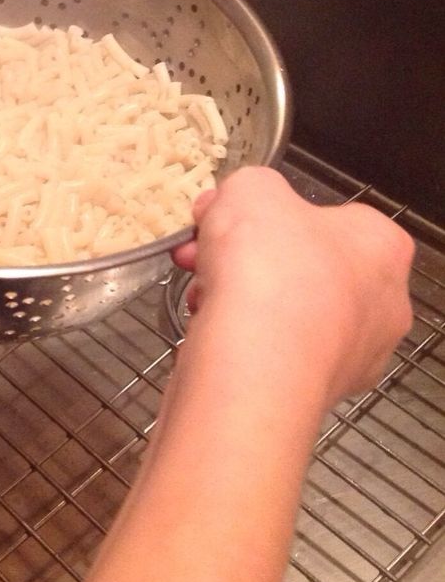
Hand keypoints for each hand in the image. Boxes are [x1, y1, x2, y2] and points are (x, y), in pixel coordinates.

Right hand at [171, 167, 413, 405]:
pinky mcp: (315, 393)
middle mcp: (381, 305)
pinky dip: (240, 338)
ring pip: (283, 312)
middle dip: (243, 256)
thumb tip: (234, 206)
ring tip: (199, 291)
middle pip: (300, 266)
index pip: (328, 218)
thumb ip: (250, 188)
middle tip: (201, 251)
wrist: (254, 363)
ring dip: (236, 296)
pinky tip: (208, 329)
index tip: (227, 218)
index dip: (268, 213)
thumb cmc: (268, 267)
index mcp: (382, 246)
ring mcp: (352, 356)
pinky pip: (272, 353)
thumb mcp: (250, 189)